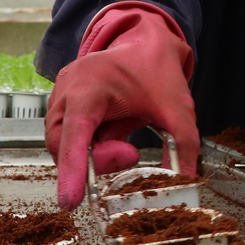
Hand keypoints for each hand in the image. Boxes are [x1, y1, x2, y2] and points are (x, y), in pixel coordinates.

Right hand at [45, 2, 199, 208]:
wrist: (144, 43)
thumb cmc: (155, 70)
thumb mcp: (177, 108)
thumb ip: (183, 145)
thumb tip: (184, 183)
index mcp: (90, 85)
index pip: (74, 135)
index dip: (72, 170)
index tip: (70, 200)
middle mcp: (67, 91)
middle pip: (64, 146)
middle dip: (95, 162)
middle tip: (130, 153)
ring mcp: (60, 98)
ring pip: (64, 146)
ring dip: (94, 155)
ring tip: (125, 142)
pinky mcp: (63, 107)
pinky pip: (69, 140)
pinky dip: (91, 148)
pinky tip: (114, 135)